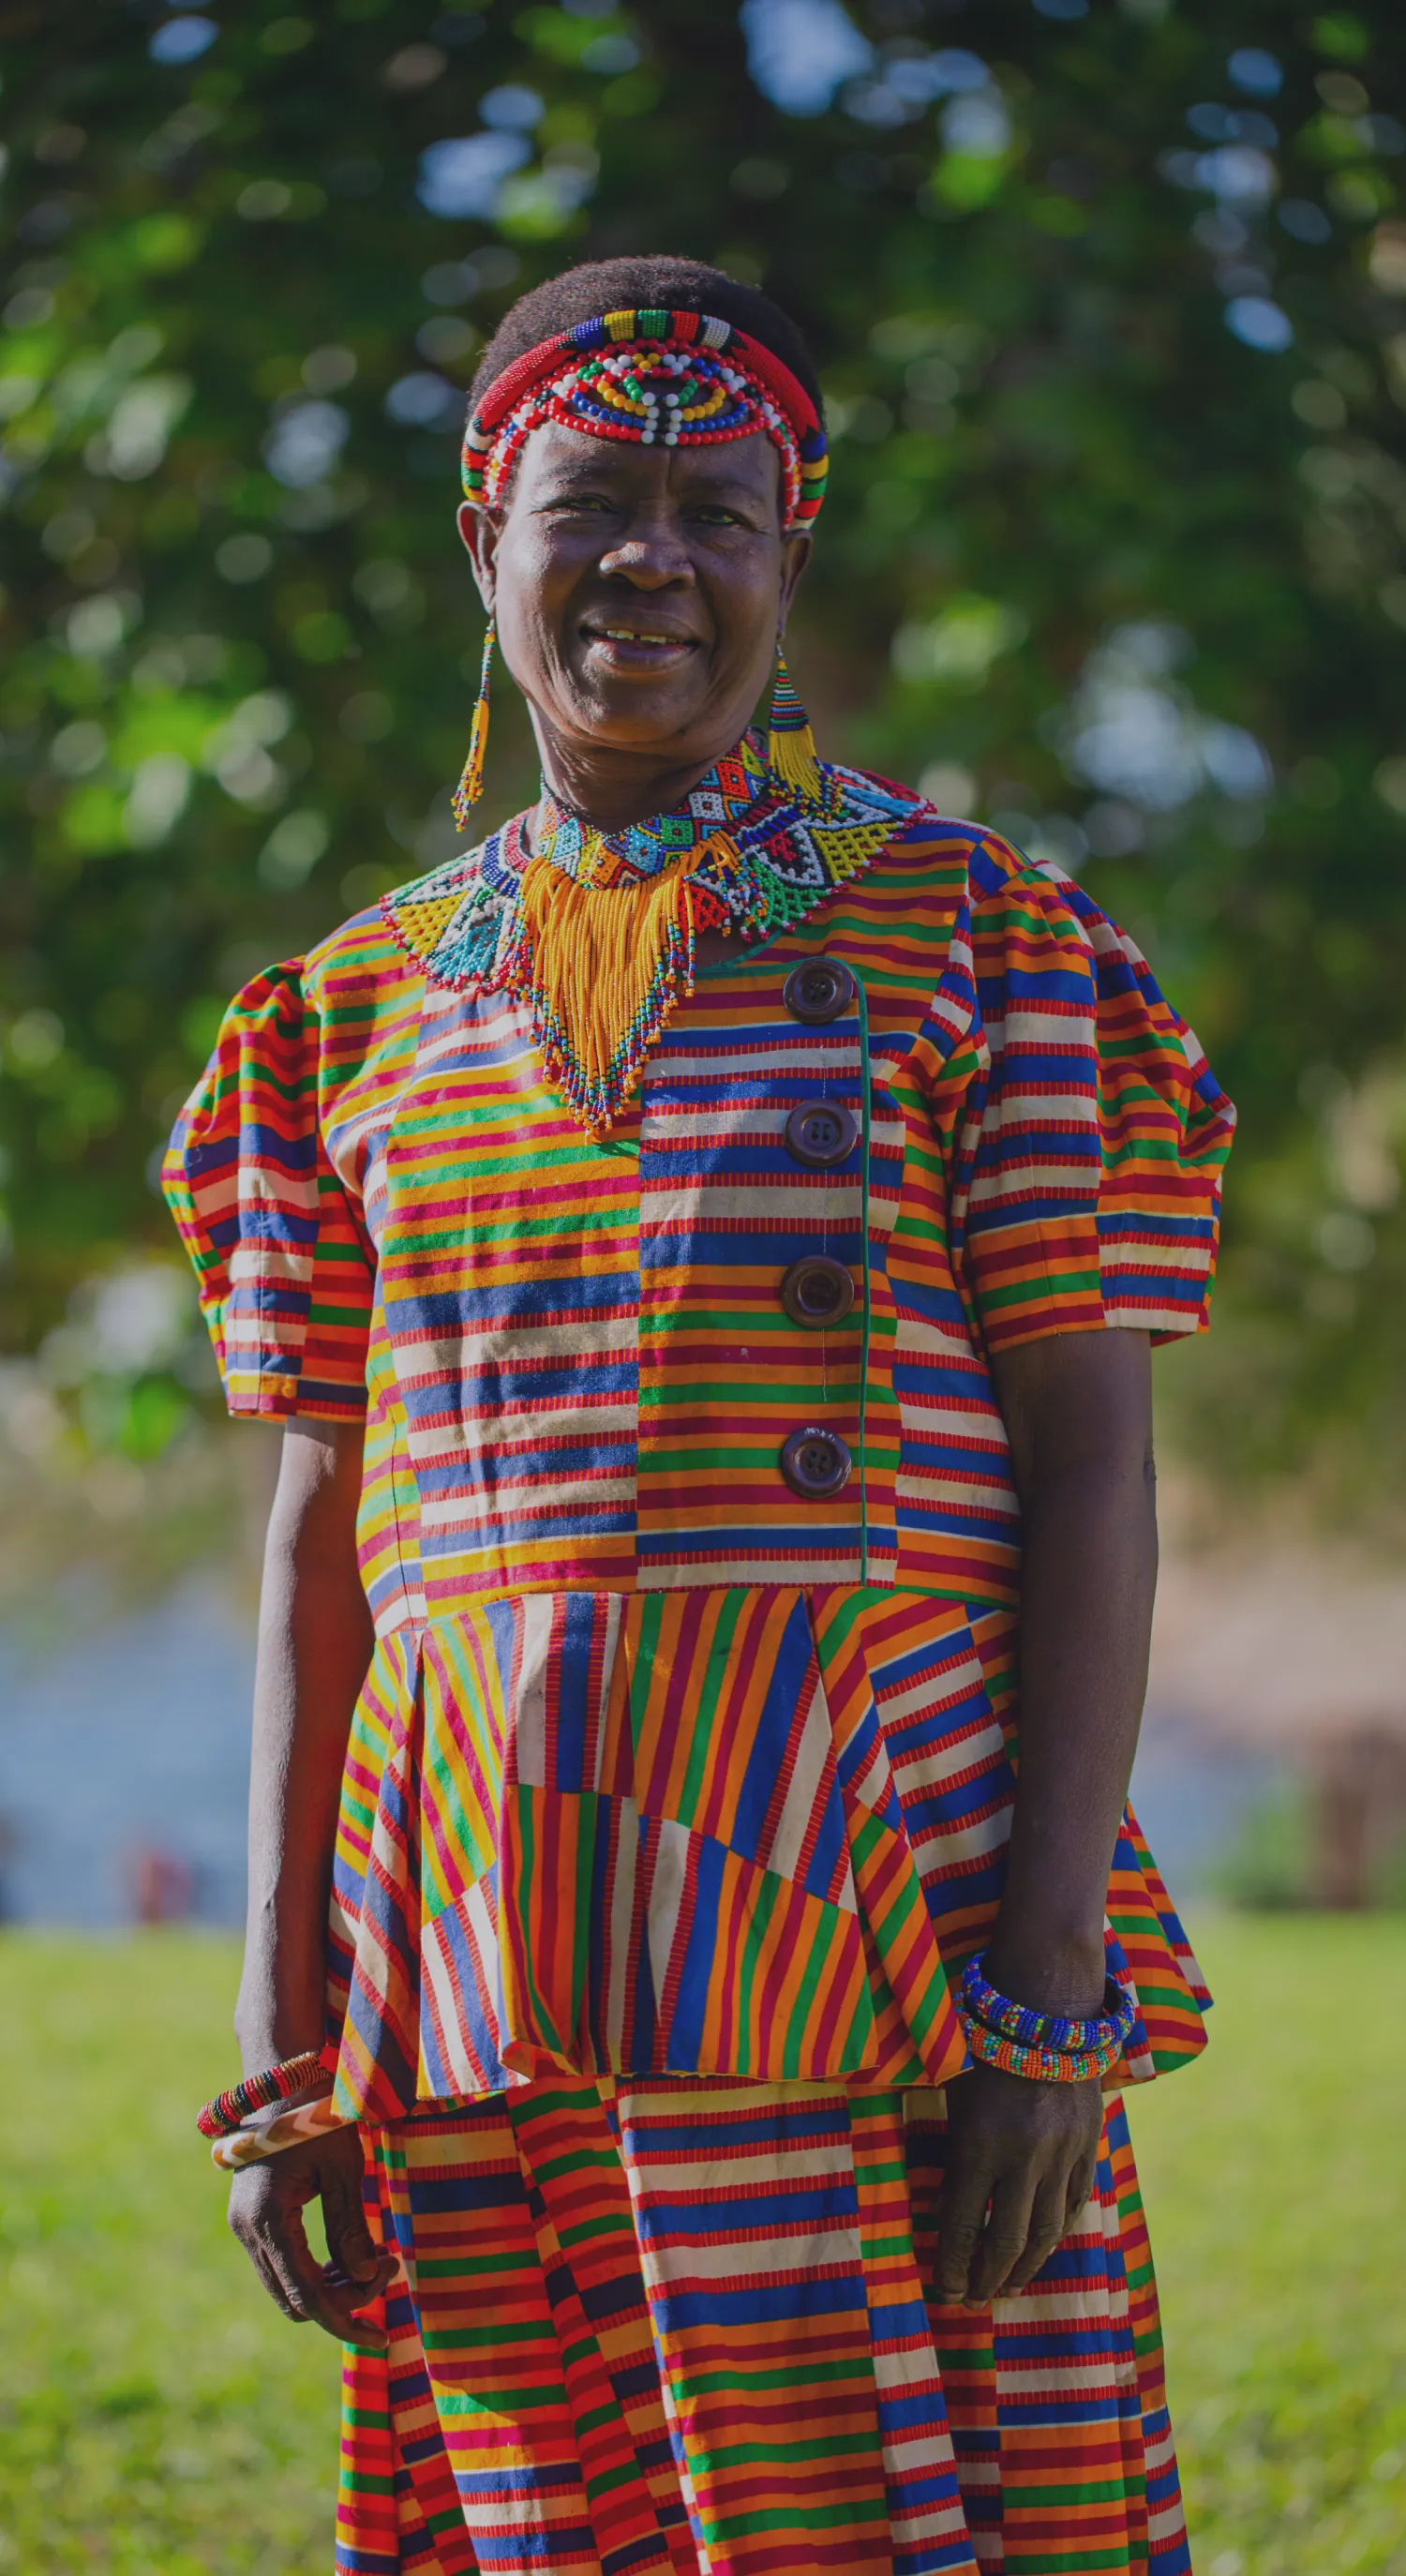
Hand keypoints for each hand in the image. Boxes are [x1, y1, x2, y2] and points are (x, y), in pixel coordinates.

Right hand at [226, 2125, 395, 2349]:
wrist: (281, 2080)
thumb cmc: (318, 2116)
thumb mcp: (344, 2167)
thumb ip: (350, 2227)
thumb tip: (363, 2279)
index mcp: (268, 2218)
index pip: (307, 2295)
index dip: (345, 2320)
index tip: (382, 2336)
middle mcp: (248, 2230)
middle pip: (296, 2300)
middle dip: (344, 2300)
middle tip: (390, 2270)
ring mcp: (245, 2226)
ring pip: (287, 2287)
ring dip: (331, 2287)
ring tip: (379, 2261)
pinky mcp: (252, 2220)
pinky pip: (283, 2265)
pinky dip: (316, 2271)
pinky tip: (352, 2255)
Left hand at [934, 2062, 1102, 2304]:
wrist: (1046, 2011)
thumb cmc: (983, 2049)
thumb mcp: (954, 2099)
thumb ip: (952, 2158)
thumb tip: (945, 2214)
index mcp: (981, 2144)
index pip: (964, 2225)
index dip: (953, 2267)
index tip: (943, 2293)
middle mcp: (1025, 2157)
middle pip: (1008, 2239)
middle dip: (988, 2278)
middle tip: (974, 2302)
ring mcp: (1063, 2155)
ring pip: (1047, 2231)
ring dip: (1026, 2267)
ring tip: (1008, 2288)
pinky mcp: (1089, 2146)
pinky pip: (1075, 2203)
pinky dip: (1058, 2233)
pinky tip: (1043, 2249)